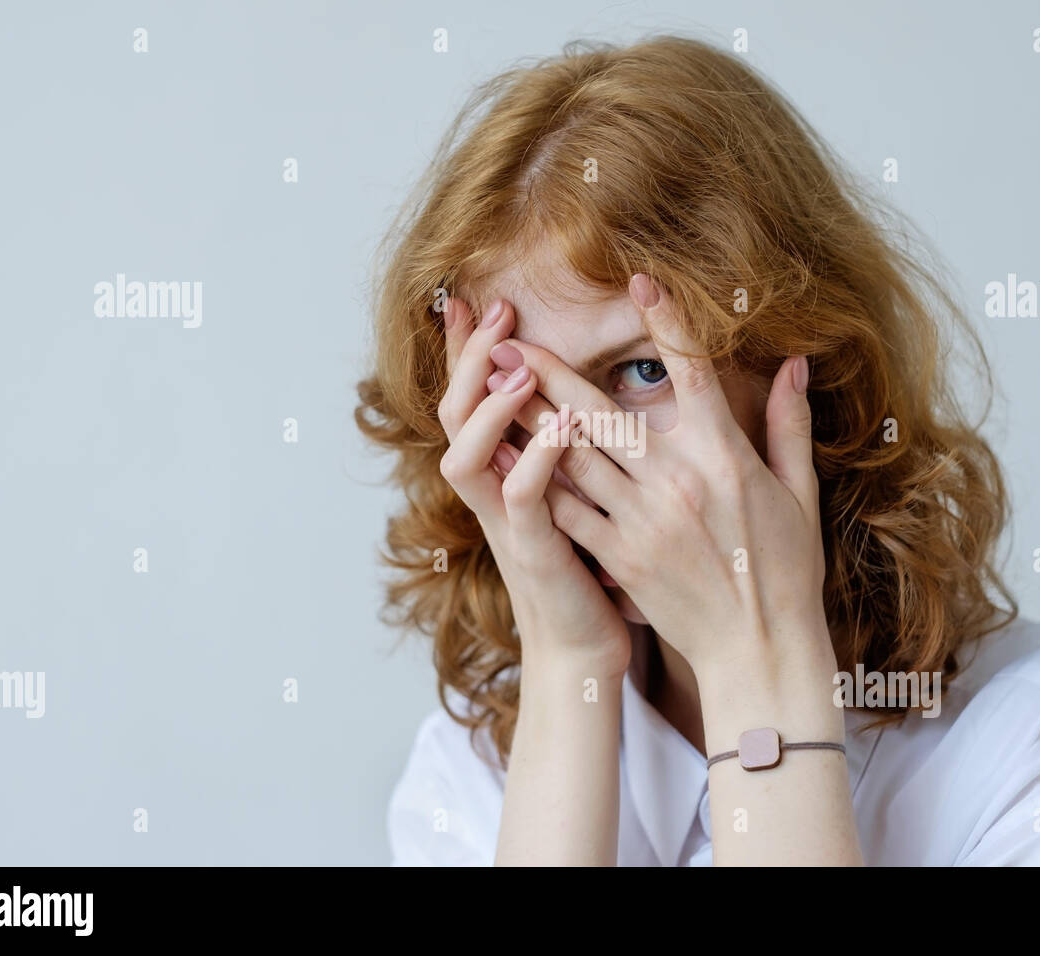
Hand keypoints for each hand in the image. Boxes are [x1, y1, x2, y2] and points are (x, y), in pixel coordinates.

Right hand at [436, 297, 630, 677]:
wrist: (584, 647)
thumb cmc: (587, 570)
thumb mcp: (570, 496)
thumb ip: (564, 447)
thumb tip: (578, 394)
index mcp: (499, 474)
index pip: (470, 400)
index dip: (461, 352)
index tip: (466, 297)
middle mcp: (490, 494)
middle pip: (453, 416)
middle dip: (470, 361)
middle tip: (497, 312)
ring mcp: (506, 524)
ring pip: (466, 457)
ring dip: (490, 409)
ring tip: (520, 370)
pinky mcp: (534, 553)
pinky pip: (519, 502)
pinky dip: (534, 461)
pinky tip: (562, 428)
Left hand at [486, 276, 835, 694]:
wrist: (760, 649)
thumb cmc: (786, 571)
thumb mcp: (798, 493)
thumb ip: (788, 424)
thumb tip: (793, 363)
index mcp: (723, 456)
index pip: (691, 372)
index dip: (665, 322)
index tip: (638, 280)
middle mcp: (675, 480)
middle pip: (603, 411)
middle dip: (550, 371)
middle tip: (509, 339)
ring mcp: (641, 519)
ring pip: (573, 456)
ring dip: (528, 417)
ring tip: (492, 386)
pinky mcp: (618, 556)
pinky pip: (565, 510)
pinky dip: (535, 480)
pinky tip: (504, 455)